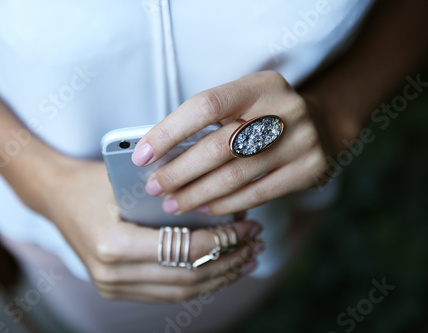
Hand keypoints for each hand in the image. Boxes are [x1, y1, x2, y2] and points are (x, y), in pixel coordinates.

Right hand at [26, 155, 263, 301]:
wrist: (56, 196)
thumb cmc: (92, 181)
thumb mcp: (128, 179)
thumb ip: (171, 196)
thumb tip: (223, 207)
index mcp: (115, 245)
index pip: (185, 251)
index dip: (224, 242)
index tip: (248, 228)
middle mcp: (112, 274)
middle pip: (188, 278)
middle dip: (229, 262)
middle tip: (255, 245)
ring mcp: (112, 286)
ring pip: (181, 292)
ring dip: (218, 277)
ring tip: (246, 260)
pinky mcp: (115, 289)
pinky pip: (167, 293)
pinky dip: (197, 283)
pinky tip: (217, 270)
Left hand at [132, 71, 327, 215]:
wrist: (324, 124)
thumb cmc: (264, 115)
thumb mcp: (243, 103)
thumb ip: (210, 122)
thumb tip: (160, 156)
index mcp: (259, 85)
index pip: (205, 105)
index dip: (169, 131)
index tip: (141, 155)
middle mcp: (284, 109)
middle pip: (218, 146)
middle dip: (179, 171)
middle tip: (153, 187)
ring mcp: (301, 141)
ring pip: (236, 175)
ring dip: (197, 194)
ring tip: (171, 204)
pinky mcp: (310, 170)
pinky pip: (258, 193)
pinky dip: (226, 204)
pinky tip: (205, 209)